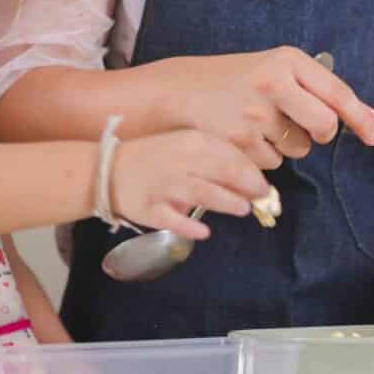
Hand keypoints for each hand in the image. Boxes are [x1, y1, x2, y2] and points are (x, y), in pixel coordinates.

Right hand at [110, 130, 270, 238]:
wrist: (108, 170)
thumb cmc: (155, 159)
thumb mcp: (185, 147)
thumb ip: (215, 159)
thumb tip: (251, 179)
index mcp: (191, 142)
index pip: (231, 155)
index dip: (253, 172)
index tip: (265, 187)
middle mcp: (180, 161)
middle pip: (223, 172)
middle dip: (248, 186)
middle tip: (262, 200)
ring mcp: (164, 186)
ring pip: (203, 193)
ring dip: (228, 202)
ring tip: (243, 209)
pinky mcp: (150, 209)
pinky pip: (173, 219)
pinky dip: (190, 226)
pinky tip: (205, 231)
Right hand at [159, 48, 373, 167]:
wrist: (181, 91)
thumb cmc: (237, 80)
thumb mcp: (278, 71)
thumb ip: (322, 91)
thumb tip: (371, 116)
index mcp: (287, 60)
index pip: (337, 93)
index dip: (360, 118)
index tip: (373, 136)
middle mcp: (273, 83)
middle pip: (324, 127)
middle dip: (320, 136)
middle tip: (306, 130)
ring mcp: (254, 113)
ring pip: (298, 149)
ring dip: (287, 145)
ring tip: (259, 124)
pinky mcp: (238, 142)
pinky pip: (272, 163)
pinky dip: (264, 156)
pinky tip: (244, 137)